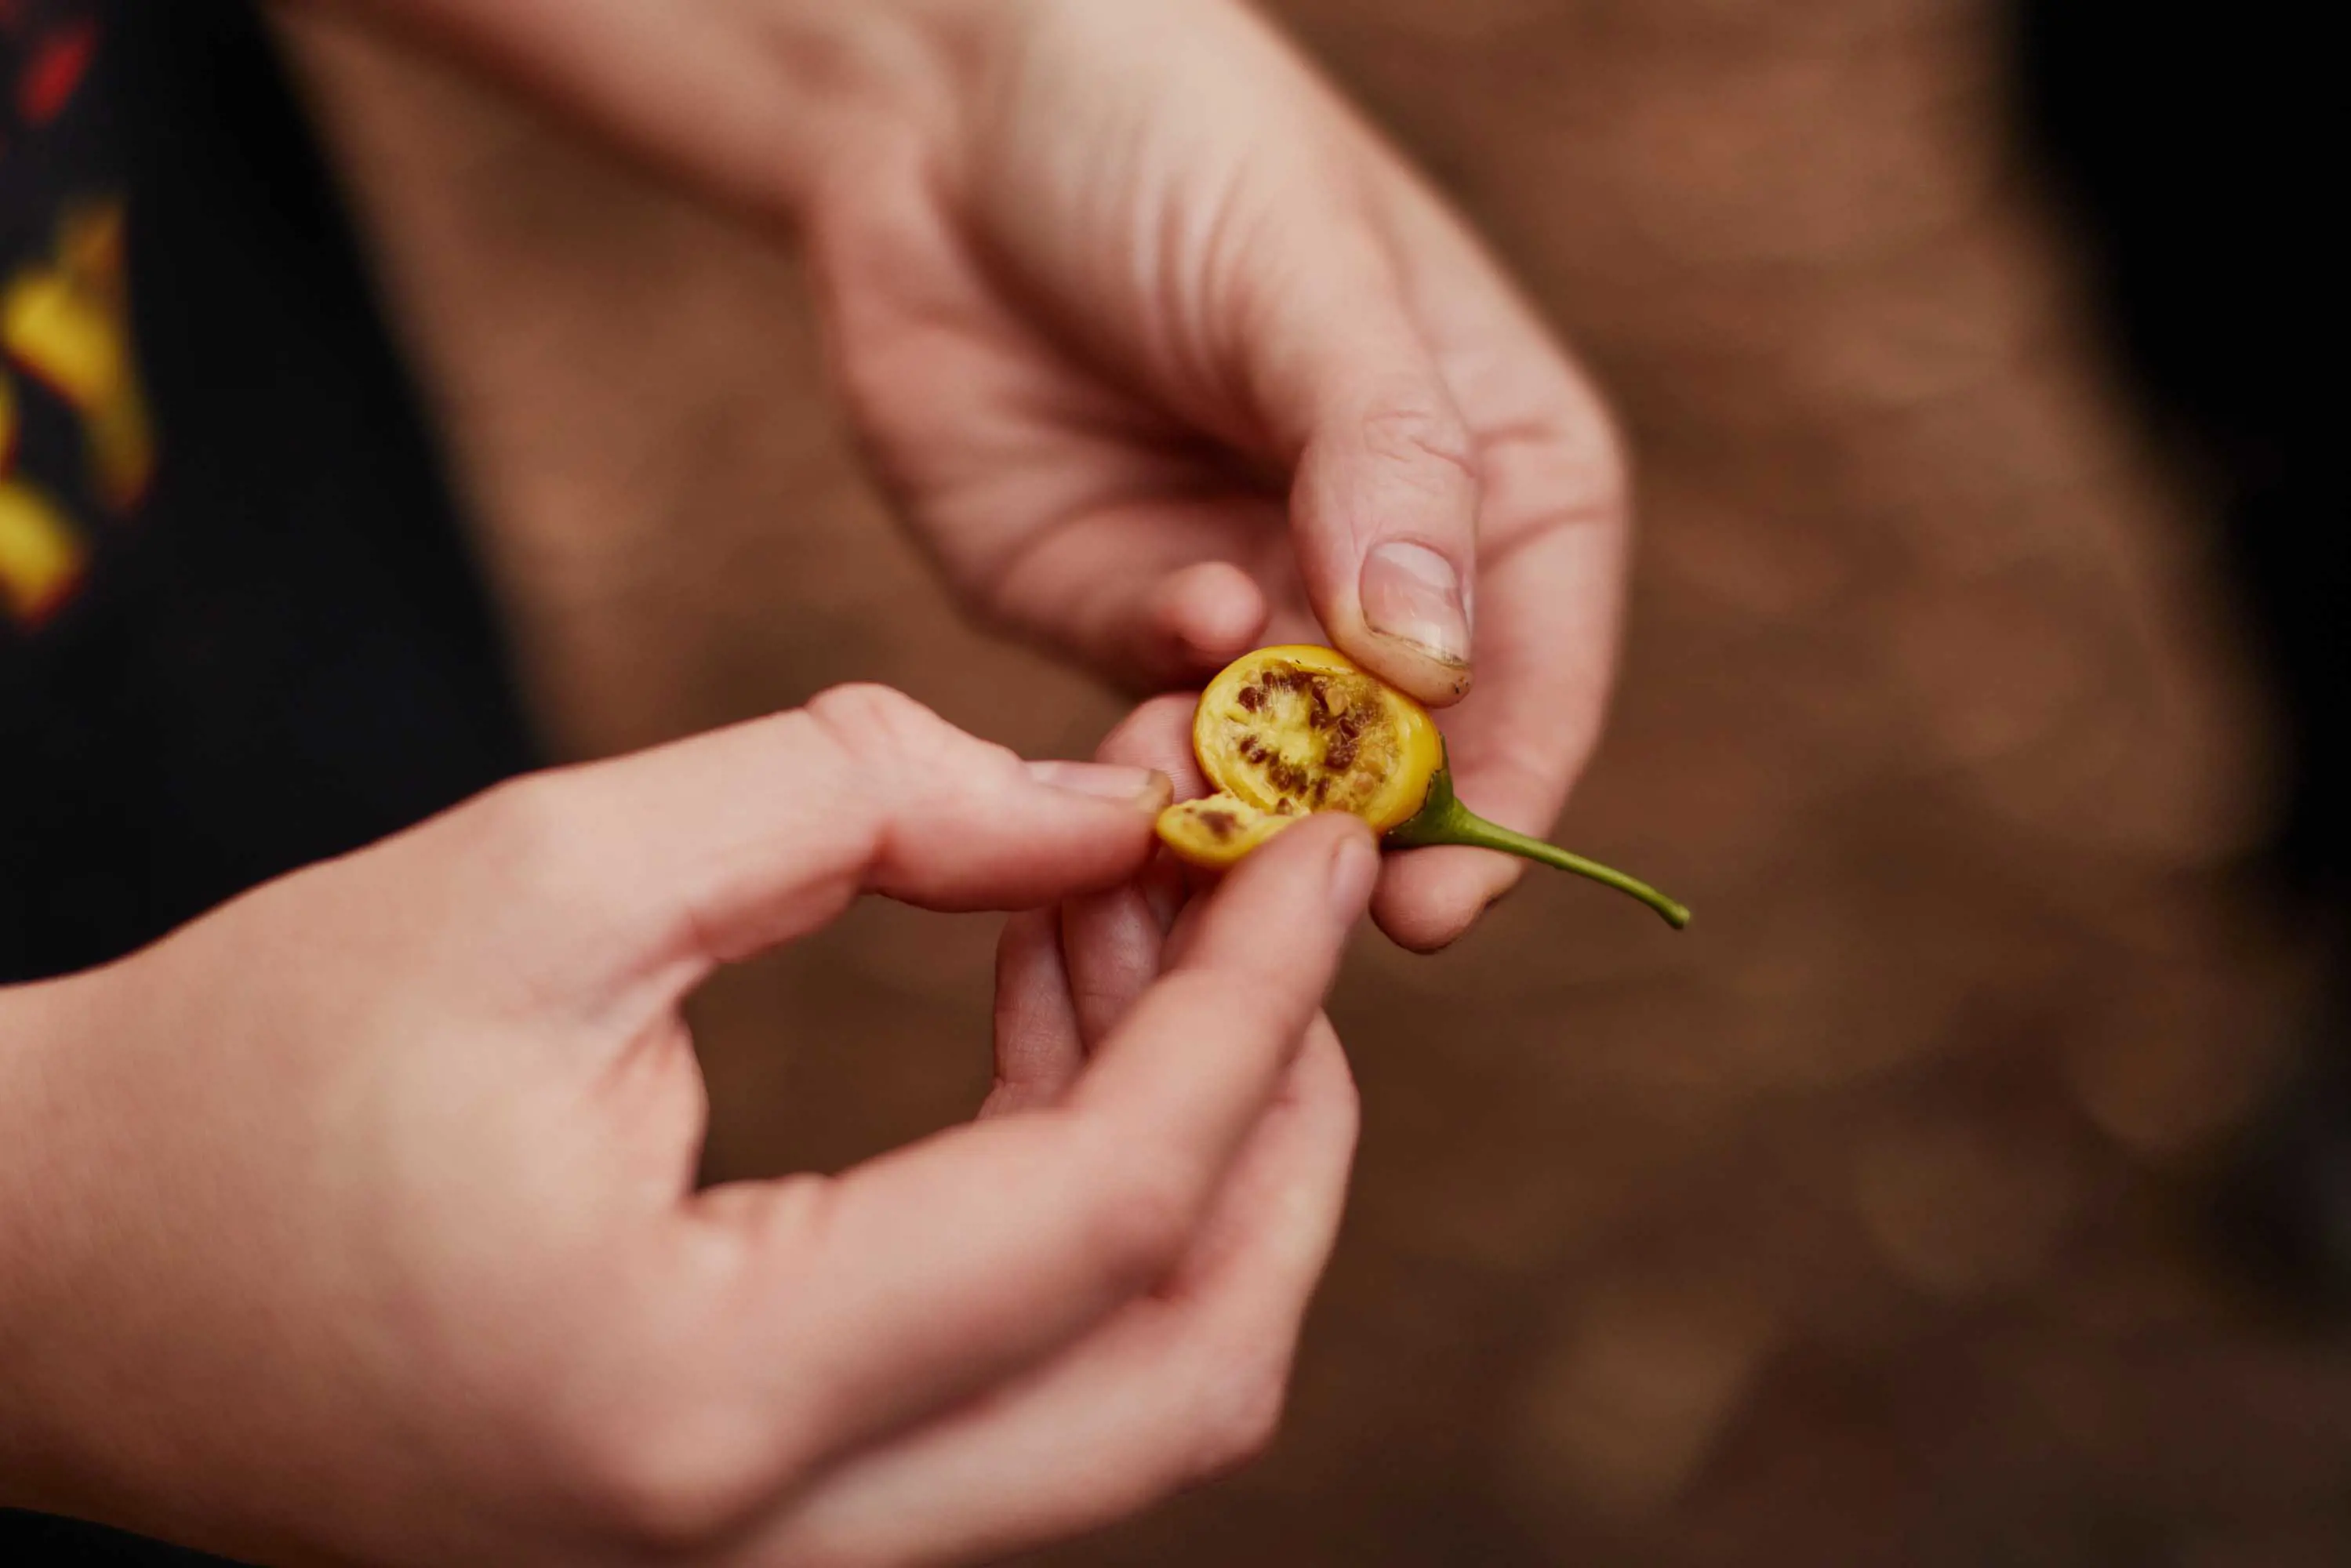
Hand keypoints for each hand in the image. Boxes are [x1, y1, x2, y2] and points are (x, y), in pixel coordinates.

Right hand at [0, 686, 1375, 1564]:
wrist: (71, 1276)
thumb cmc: (257, 1072)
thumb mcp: (542, 875)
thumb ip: (851, 806)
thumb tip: (1096, 808)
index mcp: (702, 1399)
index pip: (1109, 1211)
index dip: (1250, 1004)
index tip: (1314, 831)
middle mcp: (773, 1550)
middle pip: (1187, 1370)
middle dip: (1281, 1114)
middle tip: (1271, 891)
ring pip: (1130, 1393)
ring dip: (1188, 1143)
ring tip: (1124, 902)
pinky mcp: (782, 1522)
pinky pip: (1026, 1380)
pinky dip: (1085, 1195)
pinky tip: (1047, 1002)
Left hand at [802, 0, 1629, 949]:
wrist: (939, 108)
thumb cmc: (1170, 142)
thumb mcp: (1307, 279)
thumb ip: (1383, 462)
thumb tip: (1434, 666)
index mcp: (1494, 467)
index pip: (1541, 663)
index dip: (1505, 788)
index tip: (1448, 894)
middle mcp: (1381, 556)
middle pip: (1406, 751)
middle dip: (1355, 826)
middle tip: (1300, 883)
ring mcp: (1246, 597)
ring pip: (1269, 767)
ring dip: (1239, 799)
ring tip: (1193, 782)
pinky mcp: (1110, 619)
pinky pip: (1145, 731)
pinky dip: (1145, 751)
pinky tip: (1135, 710)